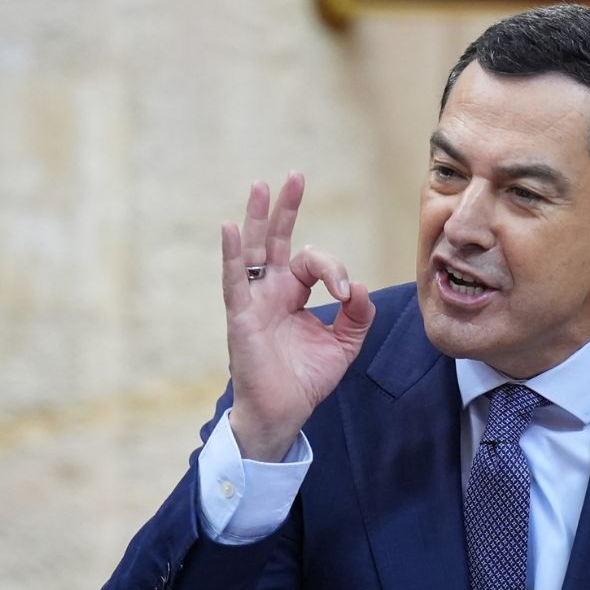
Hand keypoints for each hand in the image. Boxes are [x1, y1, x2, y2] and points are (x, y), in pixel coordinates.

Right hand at [220, 172, 375, 460]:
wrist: (284, 413)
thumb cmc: (306, 379)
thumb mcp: (344, 344)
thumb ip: (357, 314)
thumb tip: (358, 286)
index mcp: (293, 294)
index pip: (313, 262)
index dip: (334, 269)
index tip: (346, 292)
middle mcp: (271, 291)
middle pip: (277, 240)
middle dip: (286, 208)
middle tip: (296, 175)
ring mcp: (253, 301)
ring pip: (254, 250)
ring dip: (258, 218)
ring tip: (261, 186)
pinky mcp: (241, 316)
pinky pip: (234, 280)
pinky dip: (232, 253)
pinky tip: (231, 227)